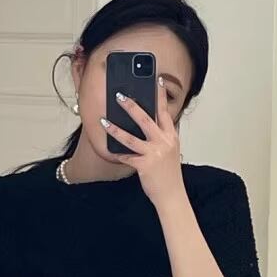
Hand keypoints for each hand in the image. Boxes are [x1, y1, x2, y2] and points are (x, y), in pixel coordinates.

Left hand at [100, 75, 183, 204]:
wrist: (172, 195)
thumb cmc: (169, 175)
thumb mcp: (169, 152)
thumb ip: (161, 138)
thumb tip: (148, 126)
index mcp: (171, 137)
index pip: (165, 112)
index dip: (161, 96)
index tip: (157, 81)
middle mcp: (164, 142)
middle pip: (146, 119)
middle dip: (131, 106)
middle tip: (119, 96)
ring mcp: (154, 154)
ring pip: (131, 137)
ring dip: (115, 128)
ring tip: (104, 120)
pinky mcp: (144, 165)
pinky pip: (126, 156)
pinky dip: (116, 153)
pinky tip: (107, 148)